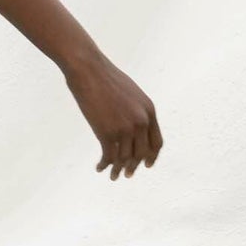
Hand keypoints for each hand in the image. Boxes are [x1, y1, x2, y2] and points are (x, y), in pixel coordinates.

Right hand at [64, 49, 162, 179]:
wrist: (88, 69)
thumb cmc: (105, 77)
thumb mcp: (130, 93)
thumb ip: (135, 110)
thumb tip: (133, 127)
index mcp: (149, 111)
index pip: (156, 142)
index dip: (151, 156)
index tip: (146, 165)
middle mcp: (141, 122)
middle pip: (141, 154)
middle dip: (134, 166)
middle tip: (126, 174)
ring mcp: (125, 128)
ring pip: (125, 158)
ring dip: (118, 169)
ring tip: (112, 175)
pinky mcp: (107, 133)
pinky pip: (109, 156)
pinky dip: (105, 164)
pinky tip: (99, 167)